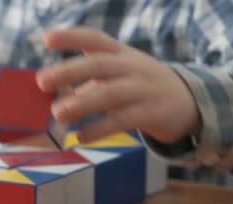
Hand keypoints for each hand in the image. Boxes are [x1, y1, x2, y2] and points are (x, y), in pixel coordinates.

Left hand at [35, 28, 201, 143]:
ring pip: (110, 94)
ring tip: (57, 114)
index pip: (95, 39)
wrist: (190, 102)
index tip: (46, 39)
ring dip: (82, 103)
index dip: (72, 37)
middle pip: (99, 65)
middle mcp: (131, 67)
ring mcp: (143, 90)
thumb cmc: (139, 87)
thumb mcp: (118, 76)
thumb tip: (50, 97)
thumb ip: (87, 82)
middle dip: (69, 72)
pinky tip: (81, 137)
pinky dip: (99, 129)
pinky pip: (123, 121)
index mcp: (120, 54)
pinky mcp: (151, 113)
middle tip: (42, 81)